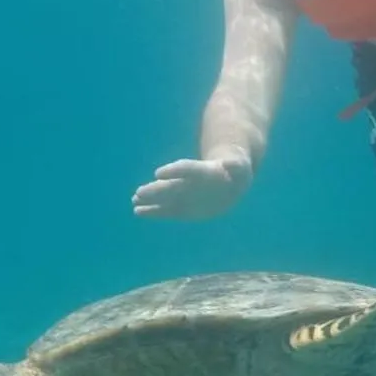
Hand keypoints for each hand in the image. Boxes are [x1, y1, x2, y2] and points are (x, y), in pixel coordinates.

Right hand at [132, 151, 252, 219]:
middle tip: (140, 192)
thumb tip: (232, 163)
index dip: (174, 171)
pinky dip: (153, 211)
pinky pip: (166, 210)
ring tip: (135, 200)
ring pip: (165, 197)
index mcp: (202, 171)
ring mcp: (184, 194)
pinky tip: (138, 211)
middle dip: (156, 189)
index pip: (186, 169)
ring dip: (150, 199)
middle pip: (171, 185)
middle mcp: (189, 182)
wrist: (229, 180)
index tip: (159, 173)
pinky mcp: (183, 208)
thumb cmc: (235, 171)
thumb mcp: (240, 167)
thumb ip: (236, 166)